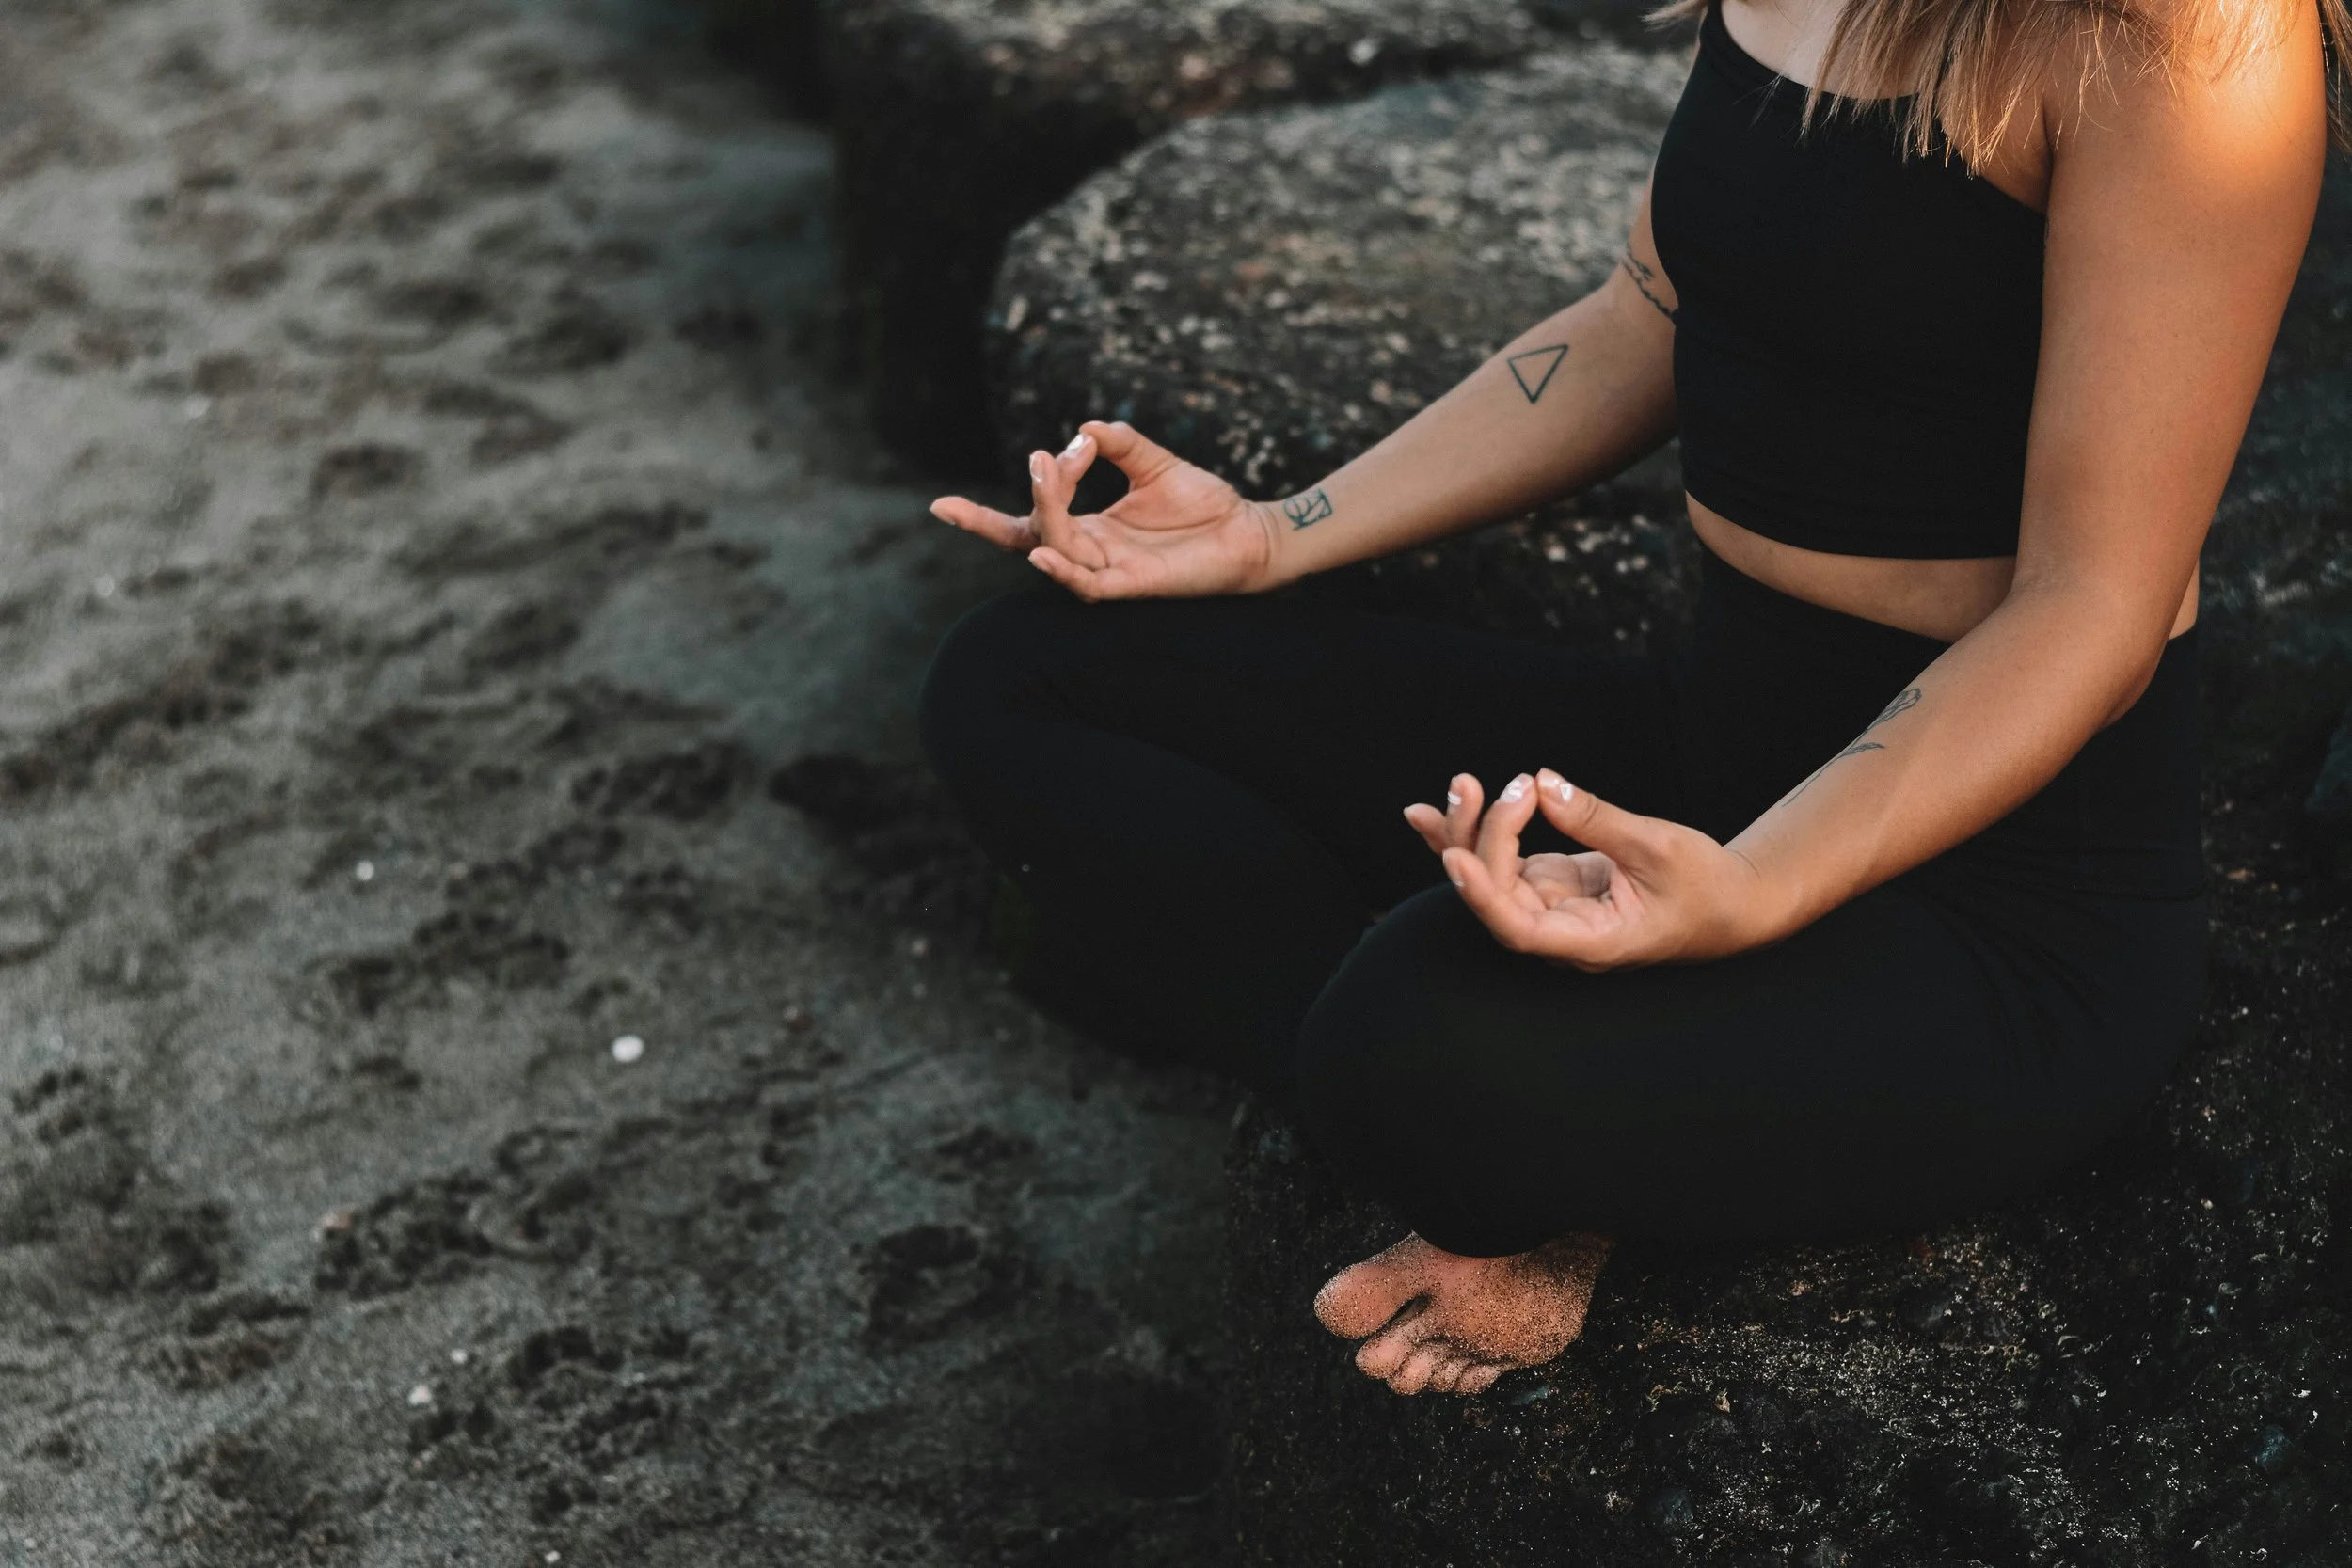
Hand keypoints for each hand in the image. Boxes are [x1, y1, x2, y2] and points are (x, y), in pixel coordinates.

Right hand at [930, 421, 1286, 599]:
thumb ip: (1121, 443)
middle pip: (1032, 534)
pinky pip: (1088, 586)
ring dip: (1048, 511)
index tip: (1043, 458)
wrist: (1249, 532)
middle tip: (1040, 459)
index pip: (1028, 521)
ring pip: (1058, 548)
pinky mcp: (1134, 586)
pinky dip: (1062, 570)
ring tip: (1047, 472)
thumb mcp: (1155, 463)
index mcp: (1090, 528)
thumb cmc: (1204, 505)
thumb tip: (1085, 428)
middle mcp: (1092, 552)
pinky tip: (1041, 553)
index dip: (1006, 501)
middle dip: (1017, 503)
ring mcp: (1110, 571)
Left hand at [1403, 769, 1778, 970]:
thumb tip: (1543, 783)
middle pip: (1496, 896)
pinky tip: (1437, 808)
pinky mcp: (1551, 884)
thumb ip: (1596, 819)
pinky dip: (1475, 832)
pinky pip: (1501, 860)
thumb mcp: (1657, 847)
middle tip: (1477, 784)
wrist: (1728, 903)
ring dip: (1466, 832)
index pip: (1520, 930)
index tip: (1457, 858)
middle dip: (1476, 839)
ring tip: (1458, 785)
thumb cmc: (1703, 887)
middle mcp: (1560, 933)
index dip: (1483, 897)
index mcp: (1591, 942)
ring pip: (1492, 876)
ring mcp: (1551, 908)